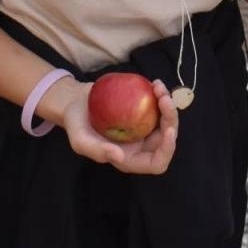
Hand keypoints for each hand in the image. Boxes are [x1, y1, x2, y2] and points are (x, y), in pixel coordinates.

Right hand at [53, 76, 179, 174]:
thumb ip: (97, 151)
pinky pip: (158, 107)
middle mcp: (140, 146)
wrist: (75, 103)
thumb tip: (119, 156)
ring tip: (159, 87)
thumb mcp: (80, 140)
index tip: (168, 130)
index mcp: (129, 158)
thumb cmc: (76, 124)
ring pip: (166, 121)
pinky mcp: (142, 112)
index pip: (156, 163)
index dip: (167, 150)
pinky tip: (155, 84)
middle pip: (166, 139)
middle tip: (164, 99)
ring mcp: (143, 128)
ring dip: (168, 105)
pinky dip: (160, 96)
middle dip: (171, 120)